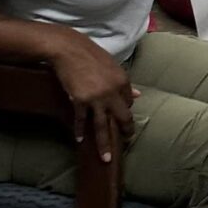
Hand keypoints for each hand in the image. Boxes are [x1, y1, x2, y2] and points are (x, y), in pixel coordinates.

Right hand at [49, 29, 137, 161]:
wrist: (68, 49)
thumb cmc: (89, 54)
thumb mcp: (111, 65)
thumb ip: (124, 83)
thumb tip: (139, 96)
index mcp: (122, 80)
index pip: (129, 101)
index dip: (126, 109)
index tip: (123, 117)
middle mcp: (112, 91)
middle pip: (122, 117)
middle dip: (126, 131)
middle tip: (127, 141)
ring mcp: (96, 98)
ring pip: (102, 126)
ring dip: (104, 144)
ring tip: (105, 158)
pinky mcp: (80, 101)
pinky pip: (81, 120)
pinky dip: (79, 130)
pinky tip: (79, 139)